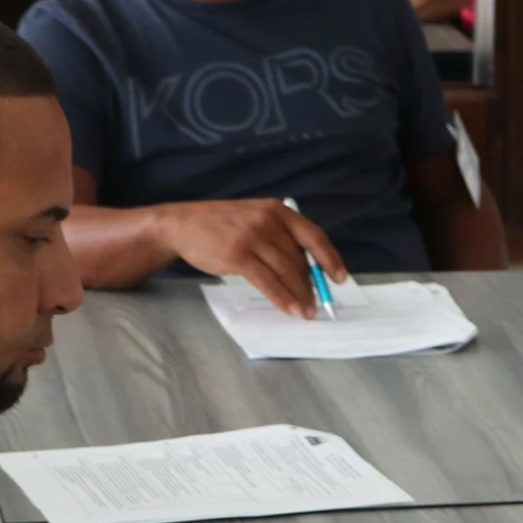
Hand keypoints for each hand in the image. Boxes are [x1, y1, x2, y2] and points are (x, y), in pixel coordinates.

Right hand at [153, 198, 346, 318]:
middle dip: (310, 285)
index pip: (313, 235)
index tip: (340, 278)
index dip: (329, 258)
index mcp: (278, 210)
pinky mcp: (238, 256)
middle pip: (299, 259)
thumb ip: (280, 236)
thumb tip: (307, 268)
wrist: (182, 224)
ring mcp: (253, 237)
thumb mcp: (256, 218)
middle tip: (315, 304)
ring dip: (299, 295)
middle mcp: (269, 221)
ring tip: (306, 312)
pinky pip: (268, 282)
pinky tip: (290, 309)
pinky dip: (282, 298)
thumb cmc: (222, 225)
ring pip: (286, 272)